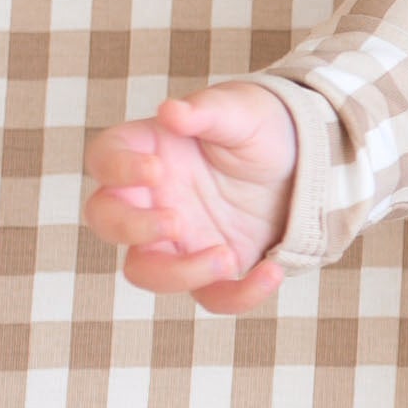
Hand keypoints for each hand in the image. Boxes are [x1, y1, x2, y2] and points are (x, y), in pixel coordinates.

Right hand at [81, 80, 296, 312]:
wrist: (303, 161)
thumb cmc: (258, 126)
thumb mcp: (241, 112)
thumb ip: (207, 111)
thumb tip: (171, 111)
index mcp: (146, 151)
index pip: (104, 159)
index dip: (117, 168)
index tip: (155, 169)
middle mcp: (151, 198)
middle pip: (107, 221)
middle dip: (132, 227)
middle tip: (175, 221)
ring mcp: (177, 237)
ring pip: (146, 270)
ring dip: (178, 273)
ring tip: (226, 256)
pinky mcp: (213, 266)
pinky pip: (211, 295)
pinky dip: (239, 295)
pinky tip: (272, 272)